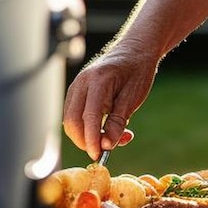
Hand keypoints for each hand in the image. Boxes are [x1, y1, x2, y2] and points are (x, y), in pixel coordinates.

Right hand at [63, 42, 158, 159]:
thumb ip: (118, 121)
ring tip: (113, 137)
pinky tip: (107, 128)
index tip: (98, 156)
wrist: (135, 51)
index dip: (91, 139)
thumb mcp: (133, 98)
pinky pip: (75, 115)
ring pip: (71, 120)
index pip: (88, 117)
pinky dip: (87, 127)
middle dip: (85, 141)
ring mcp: (76, 86)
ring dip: (87, 136)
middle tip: (105, 150)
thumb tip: (106, 145)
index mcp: (98, 81)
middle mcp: (82, 83)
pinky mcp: (77, 92)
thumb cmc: (137, 71)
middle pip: (71, 121)